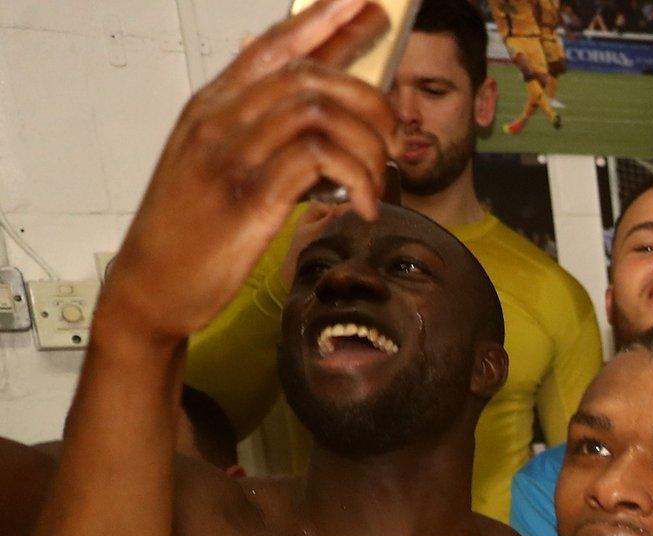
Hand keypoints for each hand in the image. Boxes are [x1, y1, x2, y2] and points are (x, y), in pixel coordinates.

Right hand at [100, 0, 397, 347]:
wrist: (151, 285)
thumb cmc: (188, 230)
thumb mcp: (213, 165)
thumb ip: (253, 132)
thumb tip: (307, 116)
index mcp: (211, 109)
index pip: (270, 47)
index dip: (320, 22)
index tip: (361, 6)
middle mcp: (219, 122)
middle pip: (309, 75)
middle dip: (368, 98)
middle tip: (394, 133)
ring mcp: (233, 156)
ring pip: (319, 112)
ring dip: (367, 144)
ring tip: (378, 178)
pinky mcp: (249, 195)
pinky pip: (319, 159)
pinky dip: (356, 177)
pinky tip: (362, 204)